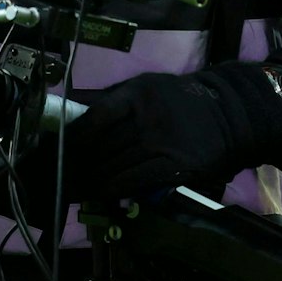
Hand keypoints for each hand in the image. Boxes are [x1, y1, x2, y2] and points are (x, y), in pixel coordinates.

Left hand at [59, 63, 281, 200]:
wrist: (229, 113)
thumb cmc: (180, 99)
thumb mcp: (146, 86)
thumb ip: (110, 98)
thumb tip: (69, 106)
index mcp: (135, 94)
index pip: (93, 119)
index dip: (70, 140)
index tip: (52, 152)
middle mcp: (146, 118)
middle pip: (99, 147)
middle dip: (72, 165)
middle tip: (52, 178)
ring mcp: (160, 144)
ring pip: (112, 167)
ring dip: (86, 182)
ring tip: (67, 190)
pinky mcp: (173, 166)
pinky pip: (132, 181)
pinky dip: (110, 189)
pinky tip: (95, 194)